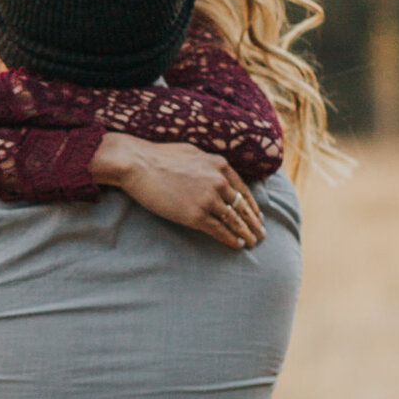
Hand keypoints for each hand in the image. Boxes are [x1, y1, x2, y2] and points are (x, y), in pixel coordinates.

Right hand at [94, 132, 265, 248]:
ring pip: (235, 220)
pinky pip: (220, 230)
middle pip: (243, 207)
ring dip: (246, 233)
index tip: (257, 216)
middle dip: (254, 223)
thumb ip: (209, 164)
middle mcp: (219, 182)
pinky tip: (237, 244)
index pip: (244, 190)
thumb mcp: (193, 153)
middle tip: (260, 234)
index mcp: (220, 165)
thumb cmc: (159, 157)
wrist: (138, 165)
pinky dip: (230, 239)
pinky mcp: (196, 215)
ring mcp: (208, 199)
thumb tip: (216, 172)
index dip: (252, 206)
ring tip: (252, 242)